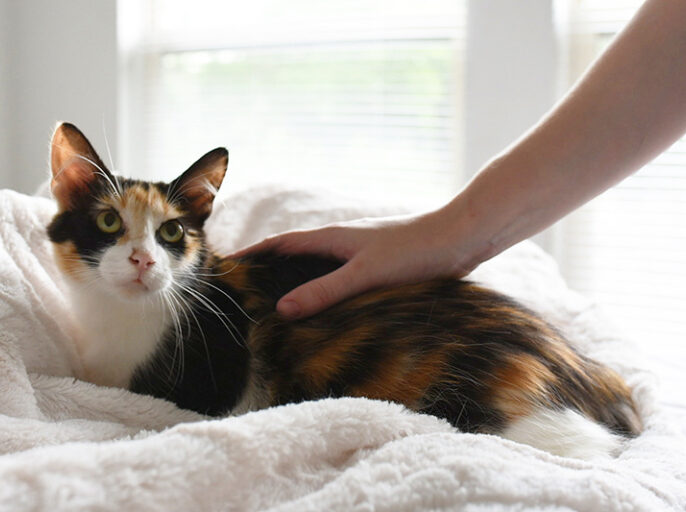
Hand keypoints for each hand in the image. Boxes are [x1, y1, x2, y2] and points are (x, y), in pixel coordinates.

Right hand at [229, 210, 479, 318]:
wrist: (458, 238)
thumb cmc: (413, 249)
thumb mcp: (364, 274)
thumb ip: (325, 290)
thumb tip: (283, 309)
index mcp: (330, 237)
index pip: (279, 244)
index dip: (252, 255)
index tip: (227, 268)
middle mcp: (340, 243)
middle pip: (295, 255)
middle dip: (269, 271)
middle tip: (247, 295)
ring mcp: (359, 254)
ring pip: (317, 268)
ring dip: (297, 282)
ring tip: (279, 308)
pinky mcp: (376, 266)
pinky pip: (338, 278)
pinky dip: (323, 290)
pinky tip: (327, 311)